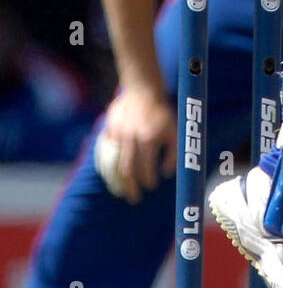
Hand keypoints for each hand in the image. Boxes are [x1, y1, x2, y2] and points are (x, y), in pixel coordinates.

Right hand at [95, 88, 176, 203]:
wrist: (143, 89)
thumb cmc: (162, 113)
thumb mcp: (174, 131)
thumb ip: (173, 154)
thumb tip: (166, 174)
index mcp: (148, 138)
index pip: (145, 168)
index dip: (148, 180)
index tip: (151, 186)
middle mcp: (131, 137)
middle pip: (126, 170)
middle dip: (130, 187)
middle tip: (134, 198)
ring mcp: (117, 133)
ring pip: (112, 164)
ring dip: (115, 181)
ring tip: (120, 191)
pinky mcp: (108, 130)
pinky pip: (103, 153)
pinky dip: (105, 167)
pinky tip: (109, 176)